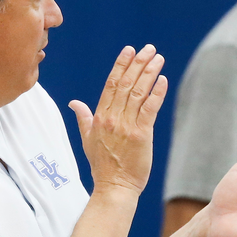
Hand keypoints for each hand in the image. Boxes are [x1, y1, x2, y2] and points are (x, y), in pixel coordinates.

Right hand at [68, 45, 167, 194]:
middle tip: (149, 48)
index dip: (121, 65)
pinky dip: (156, 93)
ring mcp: (126, 126)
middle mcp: (112, 118)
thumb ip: (83, 118)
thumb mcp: (87, 139)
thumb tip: (74, 103)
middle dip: (138, 63)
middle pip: (125, 84)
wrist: (113, 187)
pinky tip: (162, 80)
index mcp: (99, 117)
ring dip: (149, 73)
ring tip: (158, 58)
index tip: (129, 50)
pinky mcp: (141, 135)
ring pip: (138, 93)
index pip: (110, 84)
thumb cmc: (102, 166)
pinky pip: (149, 109)